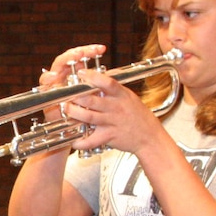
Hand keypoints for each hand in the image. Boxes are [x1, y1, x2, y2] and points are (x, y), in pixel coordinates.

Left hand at [48, 47, 163, 154]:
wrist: (149, 136)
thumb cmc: (138, 116)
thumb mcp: (129, 96)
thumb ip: (114, 88)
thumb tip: (102, 75)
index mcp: (121, 95)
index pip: (107, 82)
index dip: (92, 77)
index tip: (81, 73)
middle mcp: (116, 108)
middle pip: (92, 101)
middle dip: (76, 97)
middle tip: (66, 95)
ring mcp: (112, 122)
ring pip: (89, 117)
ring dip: (75, 113)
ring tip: (67, 110)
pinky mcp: (109, 136)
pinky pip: (92, 140)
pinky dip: (82, 142)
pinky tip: (74, 141)